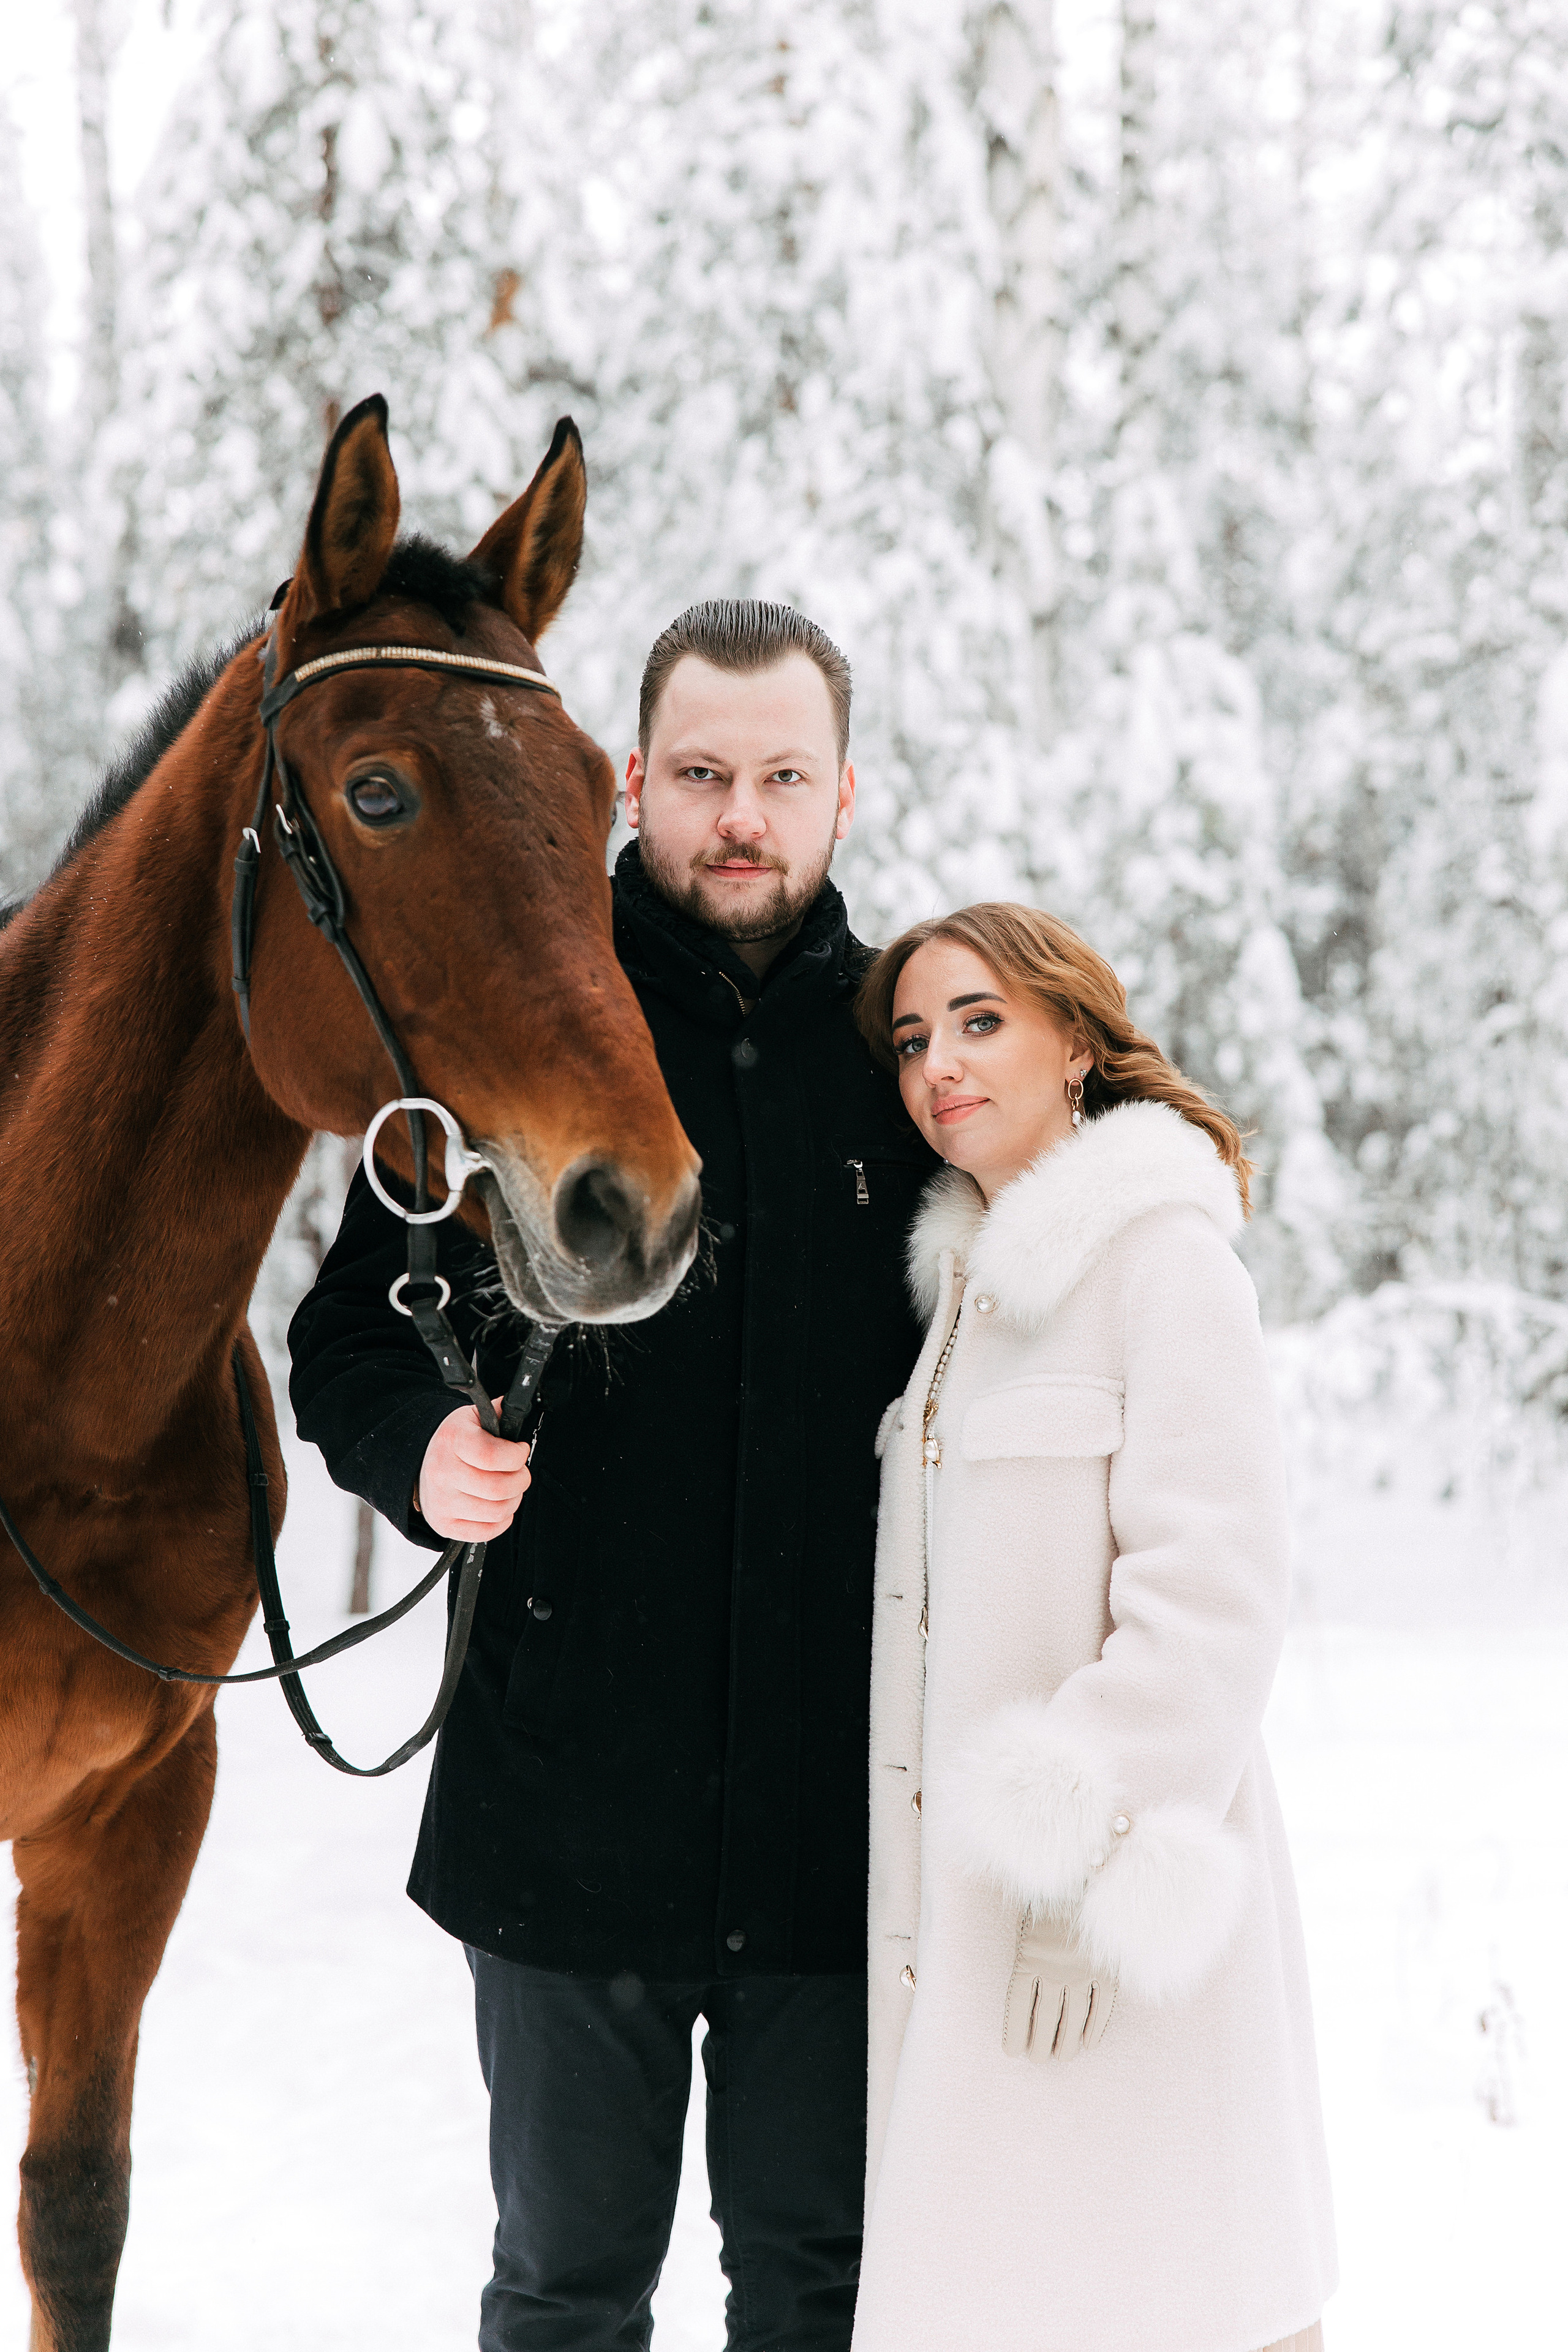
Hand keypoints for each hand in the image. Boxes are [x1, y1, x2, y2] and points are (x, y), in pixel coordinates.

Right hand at [416, 1399, 531, 1540]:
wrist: (419, 1464)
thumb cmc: (453, 1442)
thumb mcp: (472, 1418)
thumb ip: (498, 1413)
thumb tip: (518, 1404)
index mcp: (452, 1441)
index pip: (493, 1455)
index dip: (517, 1455)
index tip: (520, 1451)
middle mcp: (442, 1473)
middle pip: (499, 1488)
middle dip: (521, 1480)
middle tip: (519, 1472)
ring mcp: (441, 1502)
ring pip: (497, 1511)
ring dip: (513, 1500)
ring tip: (509, 1488)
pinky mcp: (444, 1525)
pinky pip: (487, 1532)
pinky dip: (501, 1521)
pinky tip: (497, 1505)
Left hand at [1002, 1910, 1114, 2062]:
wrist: (1084, 1879)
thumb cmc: (1048, 1902)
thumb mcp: (1027, 1929)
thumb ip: (1027, 1963)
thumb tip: (1027, 2003)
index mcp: (1027, 1959)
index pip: (1018, 2007)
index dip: (1015, 2033)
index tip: (1012, 2051)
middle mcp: (1054, 1971)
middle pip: (1045, 2019)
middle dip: (1040, 2044)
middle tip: (1038, 2060)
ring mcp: (1083, 1973)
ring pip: (1073, 2020)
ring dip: (1067, 2044)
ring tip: (1061, 2057)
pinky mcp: (1107, 1972)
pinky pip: (1101, 2008)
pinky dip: (1095, 2028)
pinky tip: (1088, 2043)